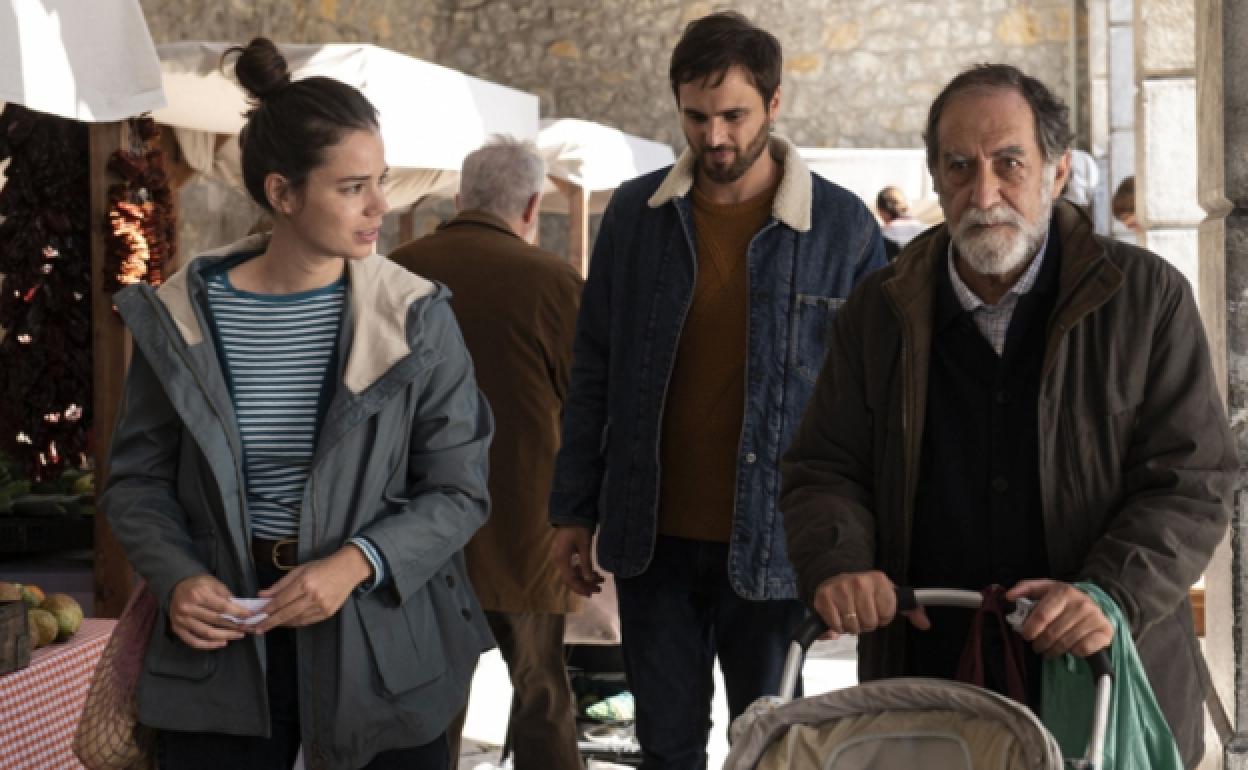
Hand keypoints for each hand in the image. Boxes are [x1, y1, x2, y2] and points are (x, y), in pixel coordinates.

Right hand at [169, 574, 251, 649]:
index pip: (221, 607)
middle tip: (245, 628)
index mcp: (198, 594)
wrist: (175, 587)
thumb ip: (226, 595)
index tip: (249, 616)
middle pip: (215, 621)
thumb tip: (240, 608)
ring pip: (206, 633)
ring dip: (224, 636)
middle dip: (233, 626)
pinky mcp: (177, 629)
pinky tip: (221, 643)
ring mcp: (181, 620)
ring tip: (237, 636)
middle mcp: (188, 608)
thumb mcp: (213, 583)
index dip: (237, 613)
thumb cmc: (198, 584)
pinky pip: (194, 642)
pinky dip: (209, 645)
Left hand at [254, 544, 372, 632]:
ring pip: (296, 619)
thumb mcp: (300, 570)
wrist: (348, 569)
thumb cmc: (322, 566)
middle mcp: (313, 596)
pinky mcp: (328, 613)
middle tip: (256, 629)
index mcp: (305, 582)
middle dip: (269, 622)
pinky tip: (287, 622)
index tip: (255, 615)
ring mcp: (322, 606)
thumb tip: (262, 595)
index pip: (281, 600)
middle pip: (286, 613)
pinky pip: (307, 621)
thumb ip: (280, 584)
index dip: (266, 609)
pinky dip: (295, 622)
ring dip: (281, 623)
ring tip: (269, 625)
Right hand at [552, 525, 602, 596]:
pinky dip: (583, 571)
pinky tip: (594, 572)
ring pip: (573, 574)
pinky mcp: (565, 554)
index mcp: (562, 559)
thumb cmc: (578, 528)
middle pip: (571, 579)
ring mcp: (562, 557)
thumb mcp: (584, 546)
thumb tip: (590, 579)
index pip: (570, 580)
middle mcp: (559, 561)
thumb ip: (586, 563)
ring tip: (600, 580)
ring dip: (585, 578)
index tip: (592, 593)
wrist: (571, 513)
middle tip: (599, 588)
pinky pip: (573, 567)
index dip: (581, 588)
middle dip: (585, 585)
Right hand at [812, 571, 929, 638]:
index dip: (883, 616)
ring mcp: (841, 589)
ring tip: (850, 614)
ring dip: (852, 626)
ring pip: (854, 626)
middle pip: (870, 622)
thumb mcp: (888, 594)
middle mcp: (860, 582)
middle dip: (866, 622)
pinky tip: (839, 616)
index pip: (888, 613)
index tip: (877, 609)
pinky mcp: (824, 598)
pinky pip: (837, 626)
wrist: (835, 577)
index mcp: (879, 580)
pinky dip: (838, 627)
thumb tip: (925, 623)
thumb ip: (910, 609)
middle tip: (861, 613)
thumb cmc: (864, 590)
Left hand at [1006, 579, 1112, 657]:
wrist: (1094, 602)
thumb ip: (1025, 589)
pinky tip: (1069, 648)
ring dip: (1053, 651)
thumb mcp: (1044, 588)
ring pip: (1066, 643)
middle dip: (1040, 643)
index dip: (1031, 629)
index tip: (1026, 636)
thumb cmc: (1063, 598)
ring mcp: (1094, 618)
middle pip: (1053, 632)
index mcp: (1063, 592)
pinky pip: (1083, 649)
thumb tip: (1009, 596)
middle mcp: (1081, 604)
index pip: (1042, 615)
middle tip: (1036, 647)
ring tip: (1048, 651)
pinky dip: (1073, 652)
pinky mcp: (1105, 631)